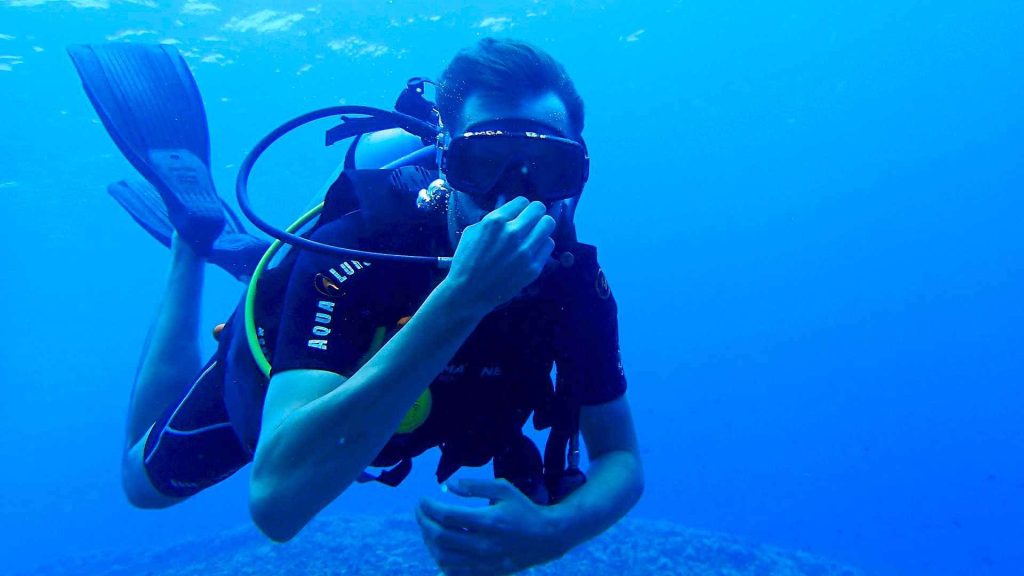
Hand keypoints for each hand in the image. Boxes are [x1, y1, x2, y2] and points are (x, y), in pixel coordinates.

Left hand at [415, 478, 566, 575]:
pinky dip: (440, 559)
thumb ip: (475, 485)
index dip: (429, 507)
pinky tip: (438, 546)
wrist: (546, 538)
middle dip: (423, 522)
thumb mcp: (504, 489)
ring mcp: (483, 562)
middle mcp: (484, 545)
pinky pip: (453, 571)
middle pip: (440, 537)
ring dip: (428, 541)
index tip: (422, 499)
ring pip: (443, 557)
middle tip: (419, 511)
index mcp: (489, 521)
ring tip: (427, 527)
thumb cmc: (523, 509)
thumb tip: (447, 485)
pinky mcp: (484, 572)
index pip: (447, 516)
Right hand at [446, 197, 556, 312]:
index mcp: (495, 222)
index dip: (520, 207)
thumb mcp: (472, 232)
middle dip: (534, 213)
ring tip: (533, 234)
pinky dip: (542, 245)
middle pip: (539, 209)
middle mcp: (513, 233)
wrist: (468, 293)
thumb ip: (492, 219)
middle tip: (530, 221)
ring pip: (548, 224)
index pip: (522, 201)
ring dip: (541, 227)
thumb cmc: (466, 261)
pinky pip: (549, 245)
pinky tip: (533, 249)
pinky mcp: (534, 267)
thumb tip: (509, 212)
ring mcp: (525, 251)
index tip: (518, 214)